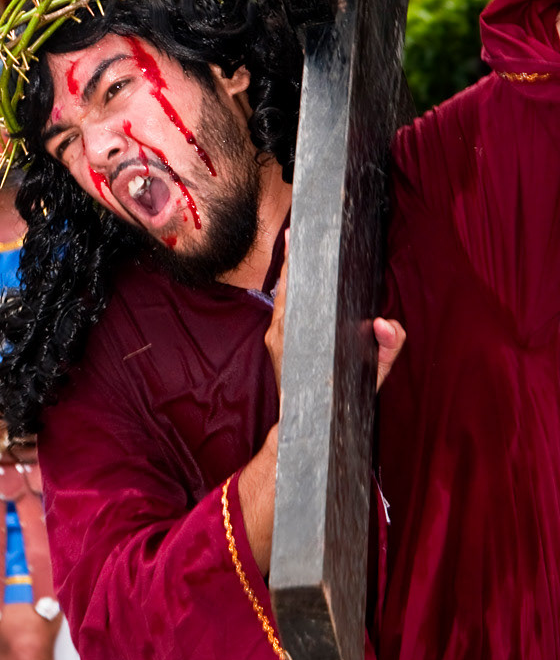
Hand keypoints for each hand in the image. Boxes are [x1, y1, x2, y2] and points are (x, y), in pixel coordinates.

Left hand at [265, 237, 406, 394]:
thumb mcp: (374, 374)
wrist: (312, 425)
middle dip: (292, 260)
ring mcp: (274, 336)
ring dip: (289, 273)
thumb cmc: (341, 397)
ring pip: (281, 297)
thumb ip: (387, 347)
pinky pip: (280, 309)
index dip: (295, 262)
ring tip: (294, 245)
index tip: (295, 238)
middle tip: (295, 234)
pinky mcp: (273, 341)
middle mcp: (281, 332)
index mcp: (298, 334)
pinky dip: (288, 291)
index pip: (295, 288)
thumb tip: (386, 324)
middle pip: (285, 286)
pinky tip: (296, 277)